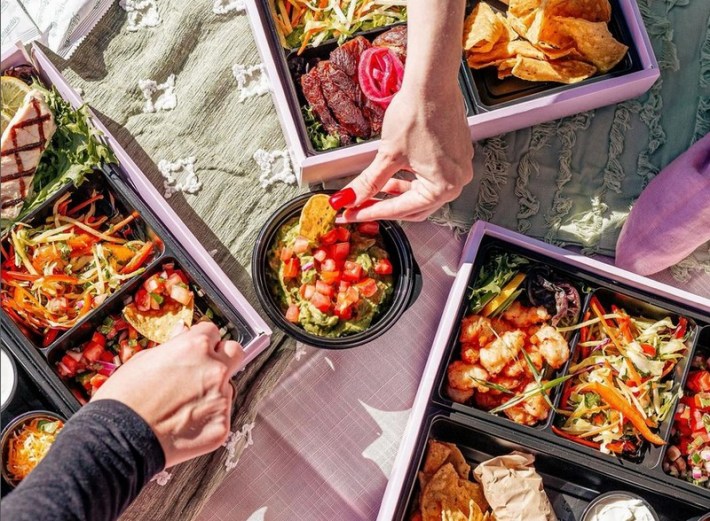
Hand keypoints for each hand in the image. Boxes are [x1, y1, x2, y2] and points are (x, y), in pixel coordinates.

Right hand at [92, 322, 243, 467]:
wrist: (117, 440)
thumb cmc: (123, 400)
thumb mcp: (144, 359)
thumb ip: (174, 346)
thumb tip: (184, 333)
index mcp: (195, 346)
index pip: (213, 331)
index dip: (202, 342)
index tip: (196, 351)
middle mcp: (215, 368)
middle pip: (234, 352)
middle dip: (223, 357)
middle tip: (204, 371)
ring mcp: (221, 398)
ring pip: (227, 387)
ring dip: (212, 392)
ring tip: (181, 407)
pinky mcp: (222, 425)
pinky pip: (220, 416)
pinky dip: (207, 419)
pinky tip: (183, 425)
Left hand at [331, 82, 472, 221]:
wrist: (432, 82)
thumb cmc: (417, 113)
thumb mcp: (388, 155)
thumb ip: (368, 182)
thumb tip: (349, 198)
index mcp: (443, 187)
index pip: (399, 210)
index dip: (370, 213)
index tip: (351, 215)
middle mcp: (457, 181)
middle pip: (414, 208)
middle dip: (384, 206)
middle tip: (359, 206)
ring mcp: (459, 168)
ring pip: (422, 194)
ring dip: (397, 193)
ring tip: (375, 189)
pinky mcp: (456, 155)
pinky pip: (431, 178)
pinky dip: (411, 180)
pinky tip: (394, 174)